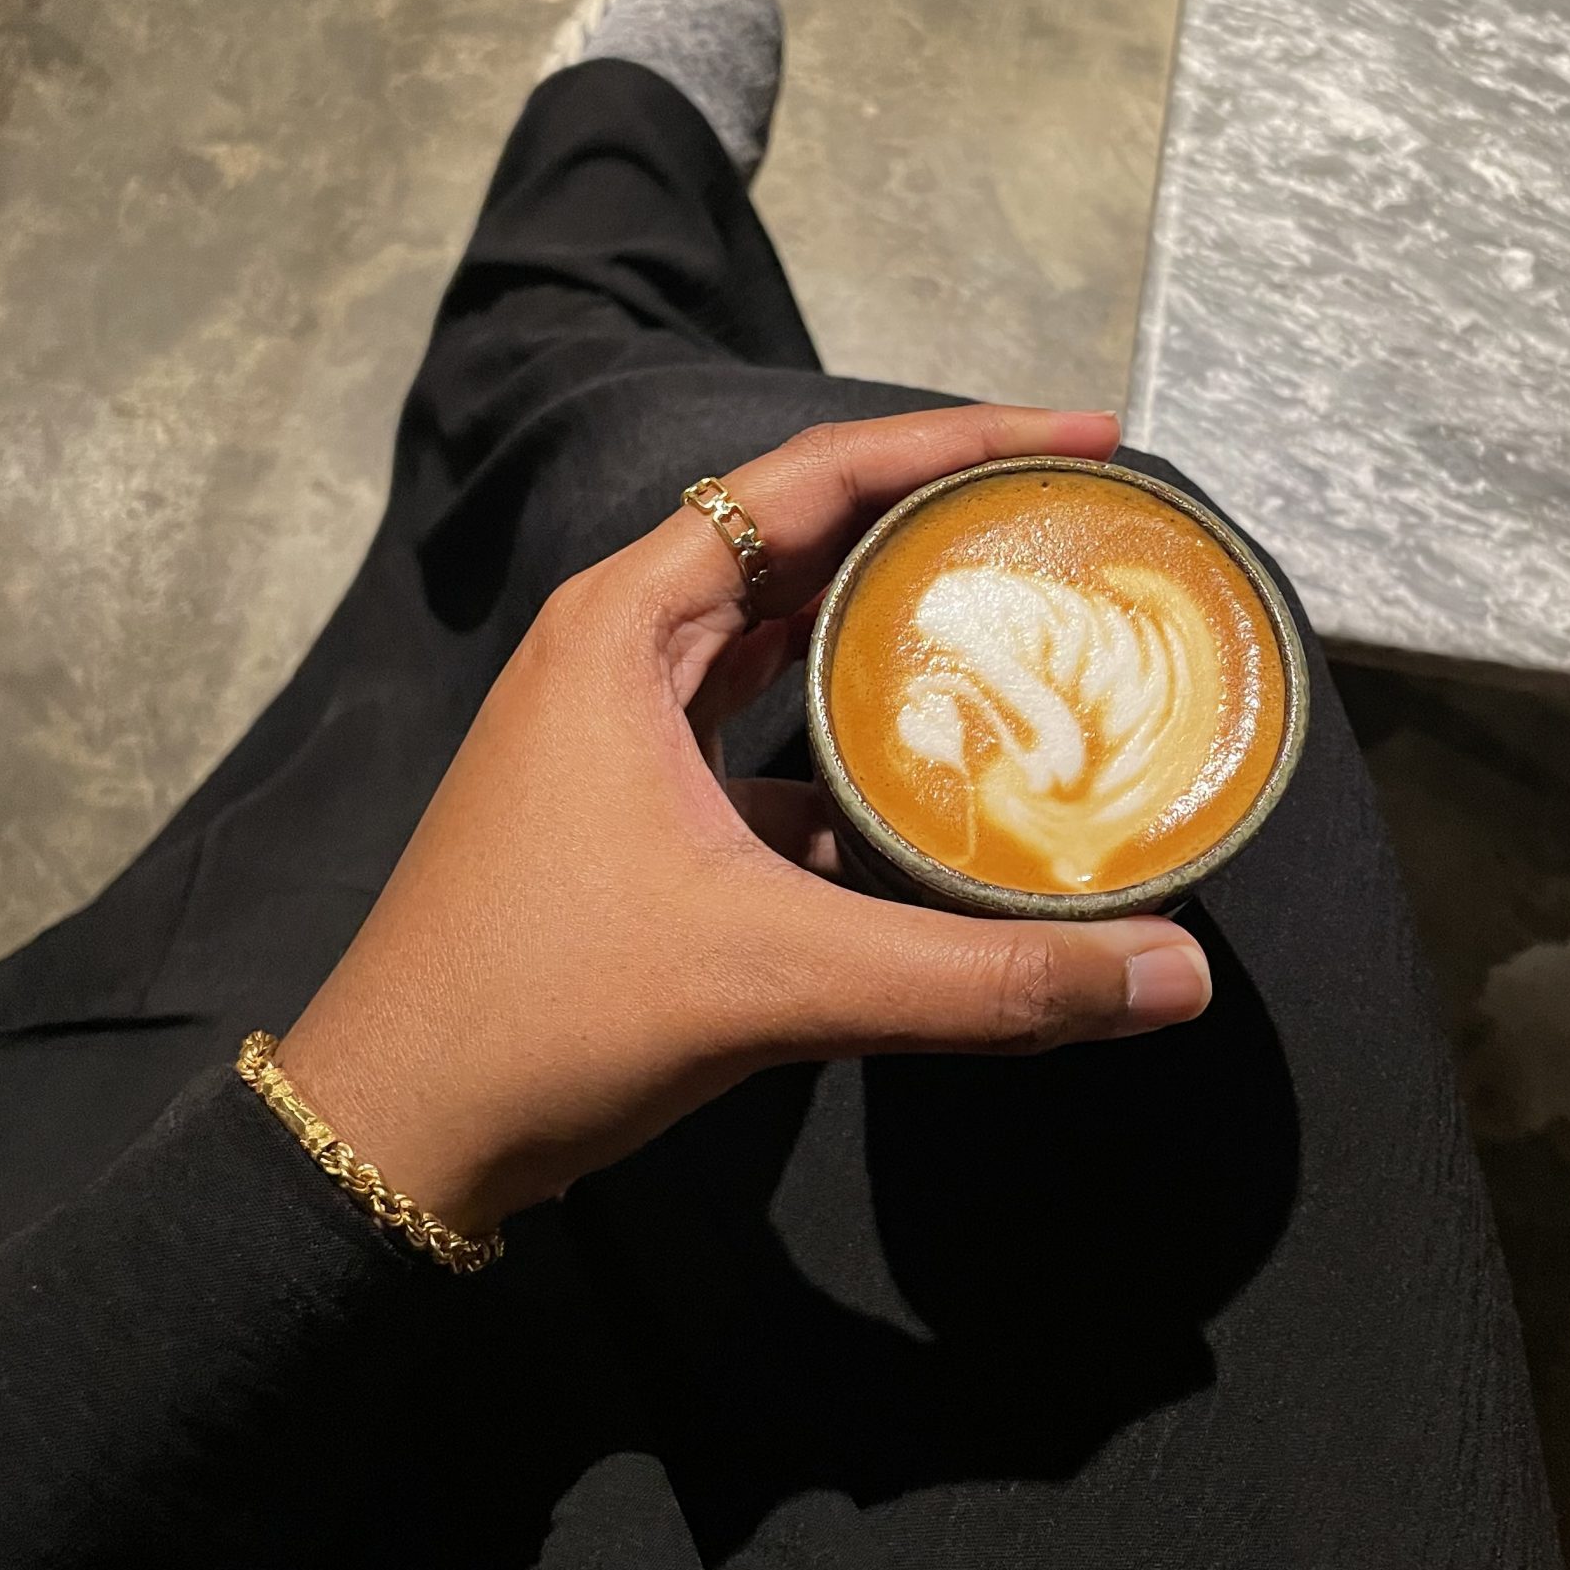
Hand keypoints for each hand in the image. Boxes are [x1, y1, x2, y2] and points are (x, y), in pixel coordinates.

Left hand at [276, 406, 1212, 1232]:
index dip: (953, 441)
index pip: (814, 479)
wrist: (395, 1130)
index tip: (1077, 439)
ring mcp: (621, 729)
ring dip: (894, 628)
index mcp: (629, 626)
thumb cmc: (542, 1016)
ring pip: (785, 640)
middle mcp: (621, 650)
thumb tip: (1175, 979)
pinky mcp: (635, 808)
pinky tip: (942, 793)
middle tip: (1069, 520)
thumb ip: (982, 979)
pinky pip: (766, 737)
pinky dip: (854, 746)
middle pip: (808, 538)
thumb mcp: (779, 979)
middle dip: (939, 519)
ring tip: (1022, 623)